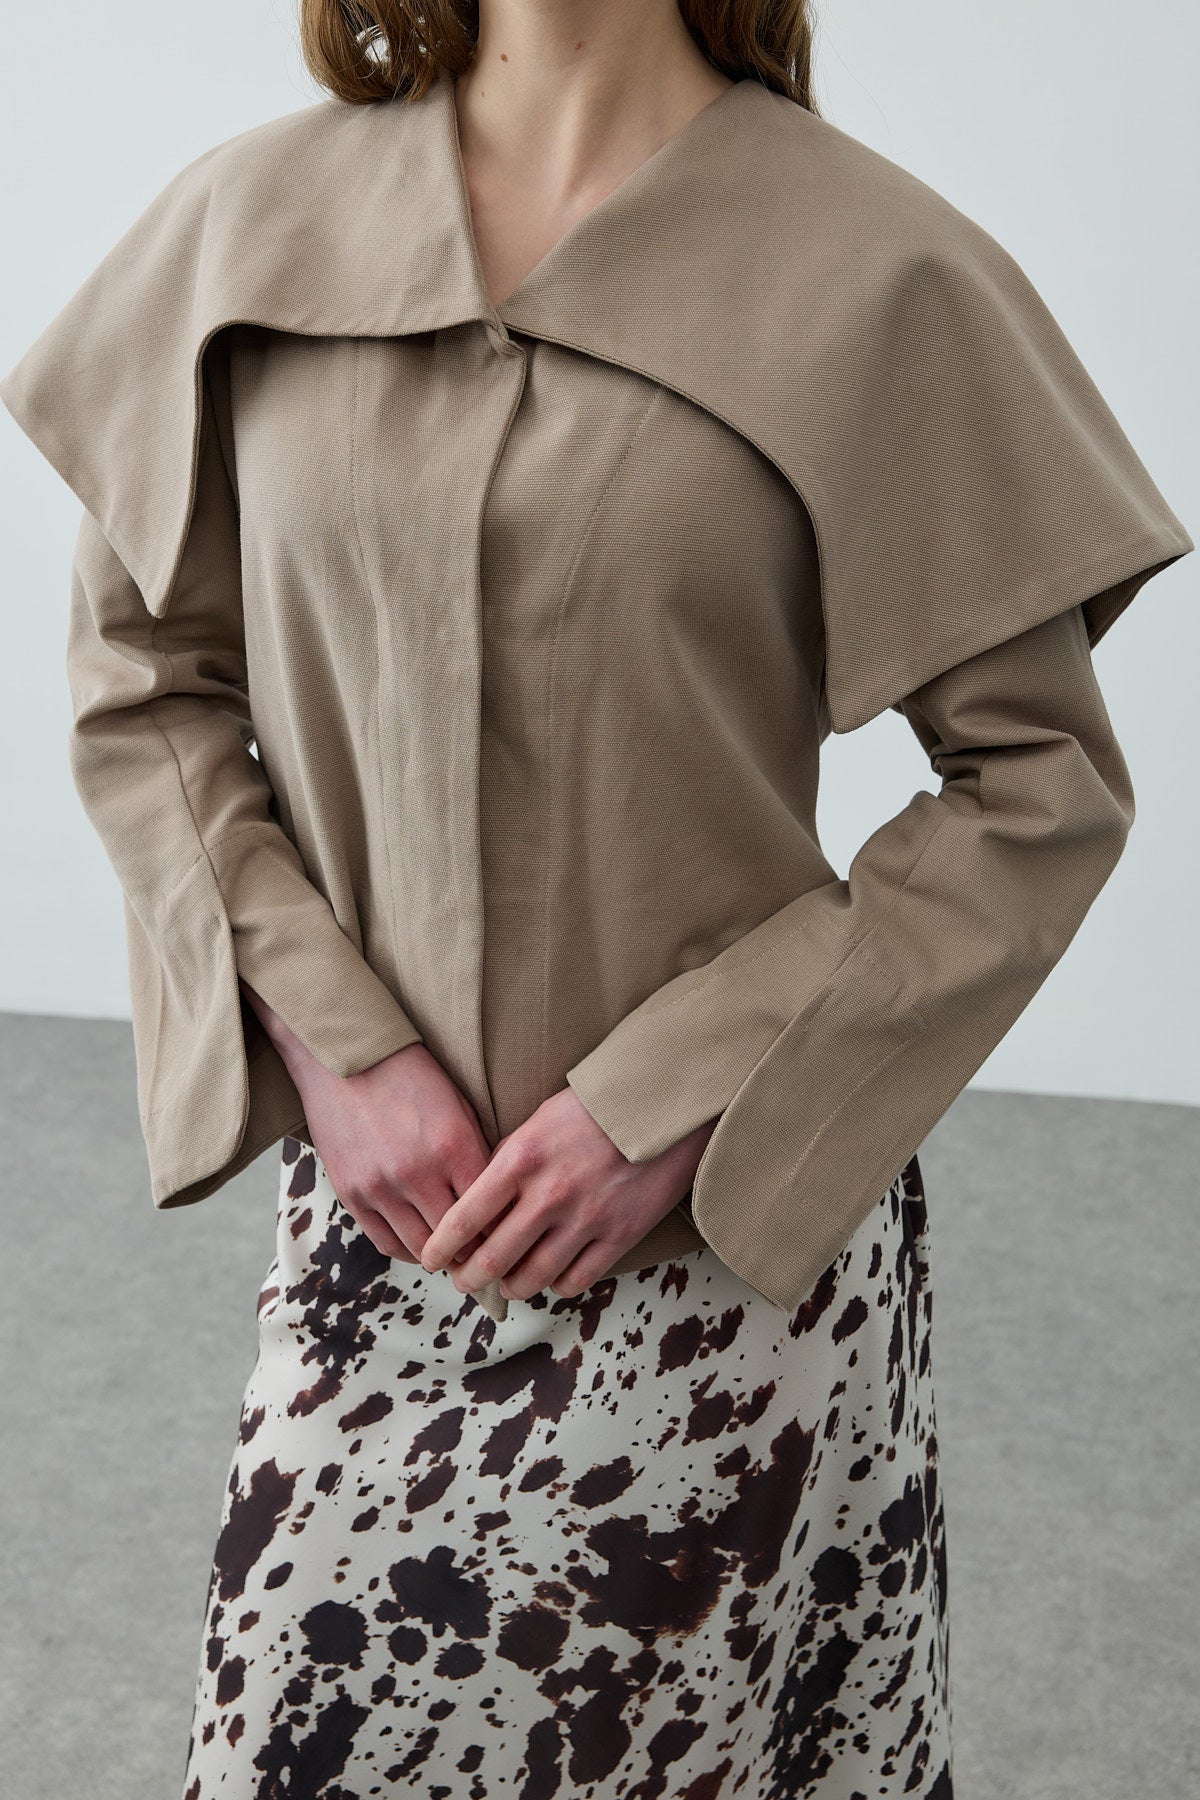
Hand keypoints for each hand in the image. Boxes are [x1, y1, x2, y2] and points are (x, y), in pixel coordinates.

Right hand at [240, 981, 494, 1265]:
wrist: (344, 1057)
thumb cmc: (410, 1075)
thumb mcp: (458, 1105)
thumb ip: (478, 1153)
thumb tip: (502, 1200)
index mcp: (453, 1146)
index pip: (490, 1211)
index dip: (504, 1229)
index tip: (511, 1236)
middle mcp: (417, 1172)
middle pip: (458, 1238)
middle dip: (477, 1251)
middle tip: (489, 1256)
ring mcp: (380, 1186)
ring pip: (423, 1248)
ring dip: (442, 1256)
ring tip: (457, 1254)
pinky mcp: (351, 1192)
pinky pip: (385, 1242)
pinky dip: (408, 1250)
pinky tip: (422, 1245)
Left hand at [418, 1084, 716, 1301]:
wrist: (659, 1106)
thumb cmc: (591, 1109)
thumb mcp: (536, 1122)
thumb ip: (505, 1162)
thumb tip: (476, 1204)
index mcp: (521, 1160)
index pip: (465, 1218)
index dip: (440, 1247)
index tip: (431, 1259)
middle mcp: (549, 1194)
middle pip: (493, 1259)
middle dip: (470, 1278)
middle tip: (464, 1282)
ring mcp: (586, 1218)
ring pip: (532, 1278)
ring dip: (512, 1288)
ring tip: (507, 1285)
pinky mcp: (620, 1235)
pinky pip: (576, 1280)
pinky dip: (557, 1285)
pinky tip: (552, 1276)